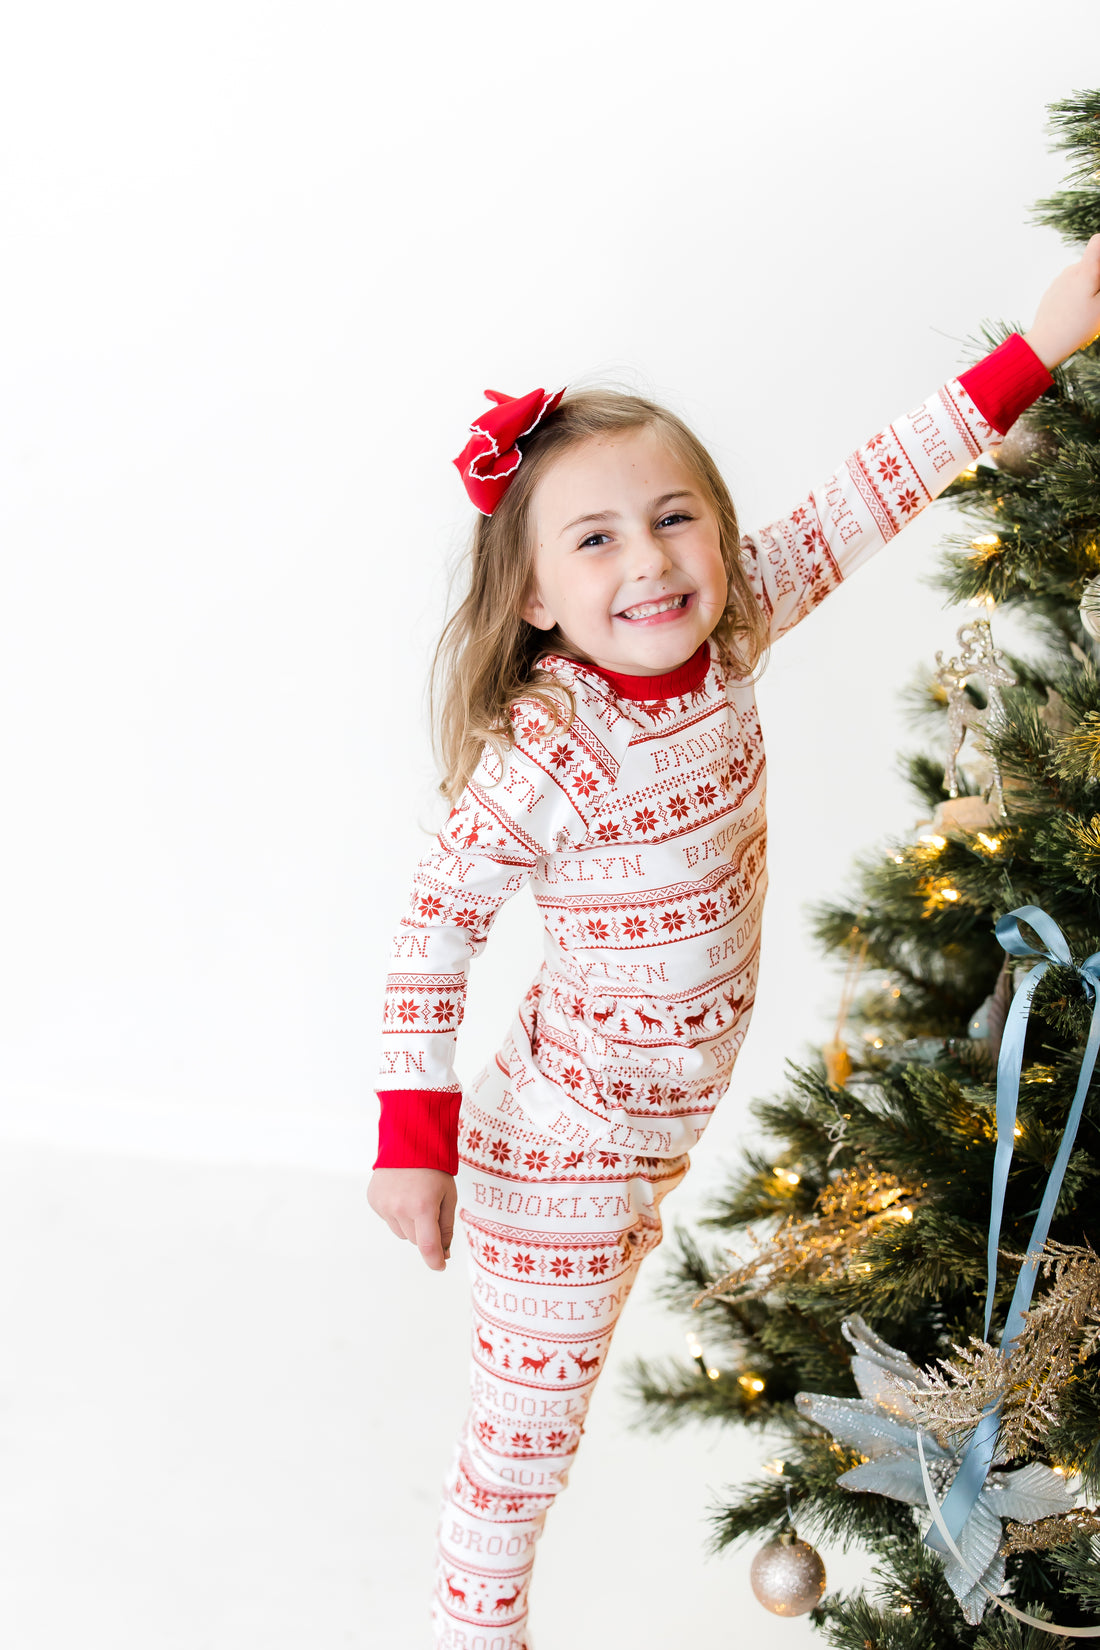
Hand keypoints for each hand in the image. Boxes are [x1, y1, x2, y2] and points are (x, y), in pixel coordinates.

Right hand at [368, 1167, 456, 1270]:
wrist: (409, 1143)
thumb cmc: (434, 1170)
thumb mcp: (448, 1196)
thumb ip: (446, 1227)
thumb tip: (444, 1253)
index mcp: (423, 1207)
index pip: (428, 1247)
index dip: (435, 1261)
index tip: (441, 1265)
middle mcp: (400, 1208)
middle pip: (415, 1240)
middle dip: (425, 1232)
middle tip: (430, 1209)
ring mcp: (384, 1205)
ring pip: (401, 1232)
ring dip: (409, 1224)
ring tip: (414, 1199)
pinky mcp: (374, 1200)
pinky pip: (388, 1220)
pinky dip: (396, 1213)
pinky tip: (401, 1194)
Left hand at [1023, 233, 1099, 369]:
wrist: (1045, 344)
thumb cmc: (1077, 326)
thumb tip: (1098, 272)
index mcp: (1085, 270)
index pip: (1098, 241)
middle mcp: (1070, 271)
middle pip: (1093, 262)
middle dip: (1099, 277)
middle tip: (1098, 300)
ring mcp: (1059, 281)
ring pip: (1083, 276)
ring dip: (1091, 287)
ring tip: (1089, 309)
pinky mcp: (1052, 291)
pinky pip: (1071, 286)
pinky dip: (1079, 294)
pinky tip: (1076, 313)